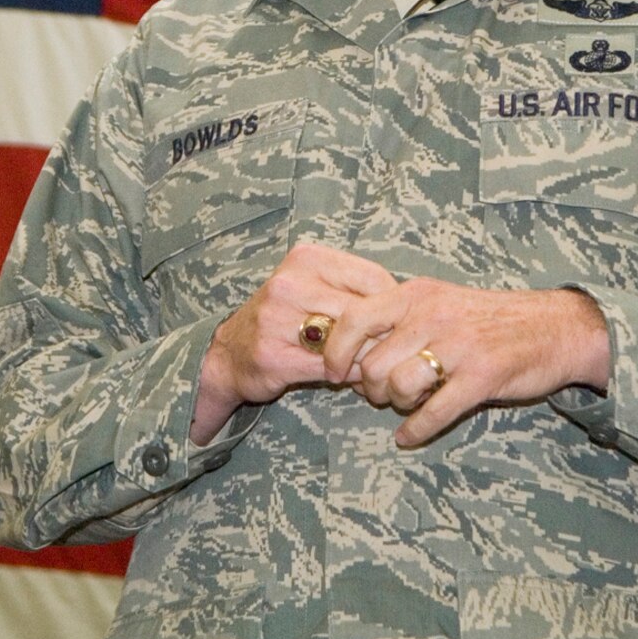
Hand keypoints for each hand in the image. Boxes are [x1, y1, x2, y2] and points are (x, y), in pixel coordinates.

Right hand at [190, 241, 395, 444]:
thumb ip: (355, 291)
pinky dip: (349, 376)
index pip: (372, 277)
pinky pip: (330, 369)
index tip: (398, 323)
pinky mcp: (274, 356)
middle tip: (394, 353)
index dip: (393, 304)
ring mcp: (277, 320)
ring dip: (368, 359)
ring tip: (374, 367)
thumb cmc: (285, 318)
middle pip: (362, 312)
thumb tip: (408, 309)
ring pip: (349, 342)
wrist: (229, 354)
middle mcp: (289, 284)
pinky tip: (351, 379)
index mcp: (306, 259)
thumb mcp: (316, 288)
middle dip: (383, 336)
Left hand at [322, 279, 610, 446]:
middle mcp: (433, 316)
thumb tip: (348, 351)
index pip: (353, 320)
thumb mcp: (439, 301)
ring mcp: (459, 346)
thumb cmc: (488, 318)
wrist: (555, 326)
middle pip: (372, 364)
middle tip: (384, 392)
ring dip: (397, 405)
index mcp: (417, 294)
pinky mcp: (482, 376)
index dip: (335, 352)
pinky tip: (409, 436)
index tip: (334, 372)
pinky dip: (415, 431)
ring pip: (398, 387)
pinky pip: (433, 413)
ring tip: (407, 404)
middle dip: (371, 388)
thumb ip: (398, 320)